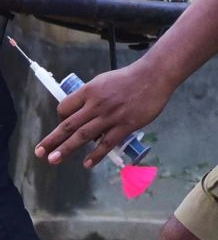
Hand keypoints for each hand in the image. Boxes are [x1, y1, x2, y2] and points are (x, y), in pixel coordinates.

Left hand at [35, 60, 171, 168]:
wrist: (154, 76)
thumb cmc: (130, 78)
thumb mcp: (104, 80)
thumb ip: (92, 96)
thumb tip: (81, 113)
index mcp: (90, 90)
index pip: (65, 107)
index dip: (60, 117)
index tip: (61, 124)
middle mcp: (97, 104)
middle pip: (69, 125)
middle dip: (52, 140)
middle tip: (40, 152)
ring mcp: (111, 116)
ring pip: (83, 136)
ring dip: (67, 149)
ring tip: (54, 160)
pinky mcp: (125, 125)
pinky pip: (106, 143)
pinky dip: (96, 155)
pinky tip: (87, 163)